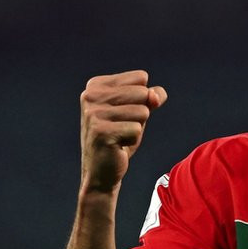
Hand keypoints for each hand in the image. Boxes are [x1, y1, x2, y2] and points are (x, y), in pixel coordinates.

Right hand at [80, 70, 166, 192]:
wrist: (102, 170)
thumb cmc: (120, 137)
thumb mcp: (138, 112)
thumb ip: (151, 97)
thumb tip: (157, 95)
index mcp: (96, 85)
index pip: (141, 78)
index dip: (142, 99)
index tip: (124, 113)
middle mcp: (90, 96)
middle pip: (143, 93)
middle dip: (141, 114)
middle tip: (122, 127)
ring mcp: (93, 113)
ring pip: (142, 111)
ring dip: (137, 127)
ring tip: (120, 136)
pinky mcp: (100, 131)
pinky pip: (137, 129)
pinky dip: (133, 140)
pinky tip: (118, 145)